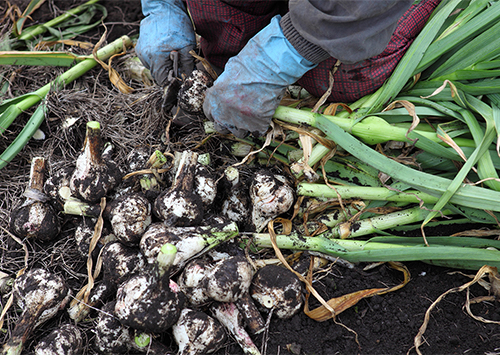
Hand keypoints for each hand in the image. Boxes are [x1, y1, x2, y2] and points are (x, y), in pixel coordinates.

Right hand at [136, 0, 195, 85]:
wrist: (164, 8)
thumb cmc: (177, 25)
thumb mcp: (187, 46)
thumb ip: (187, 65)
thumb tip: (187, 80)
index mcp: (155, 56)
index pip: (161, 80)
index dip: (171, 82)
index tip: (179, 80)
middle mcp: (145, 55)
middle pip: (157, 74)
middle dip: (168, 73)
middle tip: (178, 65)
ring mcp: (141, 50)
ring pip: (154, 67)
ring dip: (163, 65)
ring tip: (171, 54)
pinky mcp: (140, 46)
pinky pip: (150, 59)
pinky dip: (158, 58)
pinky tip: (165, 49)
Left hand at [203, 15, 316, 137]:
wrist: (268, 69)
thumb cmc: (249, 65)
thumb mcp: (228, 74)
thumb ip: (222, 88)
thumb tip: (225, 93)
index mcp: (213, 99)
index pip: (209, 113)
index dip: (217, 112)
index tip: (224, 110)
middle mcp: (223, 114)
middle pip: (221, 128)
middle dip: (228, 123)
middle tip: (238, 116)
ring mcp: (240, 123)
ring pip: (239, 134)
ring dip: (244, 127)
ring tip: (253, 116)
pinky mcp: (257, 126)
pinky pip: (257, 132)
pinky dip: (260, 126)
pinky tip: (263, 116)